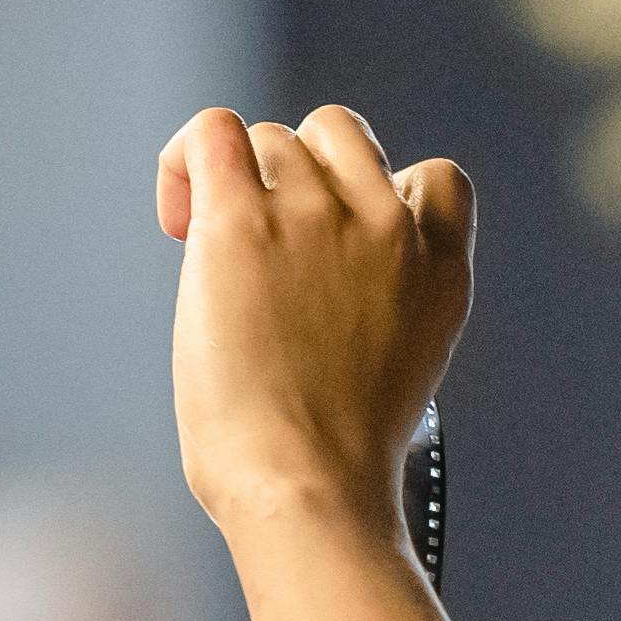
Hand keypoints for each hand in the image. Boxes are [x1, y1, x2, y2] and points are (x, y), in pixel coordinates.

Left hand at [160, 105, 470, 544]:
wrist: (308, 488)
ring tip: (211, 257)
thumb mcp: (401, 363)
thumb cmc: (335, 463)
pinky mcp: (242, 222)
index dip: (384, 194)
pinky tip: (179, 218)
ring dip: (239, 186)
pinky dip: (186, 158)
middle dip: (301, 179)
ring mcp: (317, 215)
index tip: (344, 247)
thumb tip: (314, 271)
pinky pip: (212, 132)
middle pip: (339, 136)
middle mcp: (387, 225)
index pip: (435, 177)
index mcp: (441, 267)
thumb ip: (382, 295)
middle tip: (267, 252)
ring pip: (270, 140)